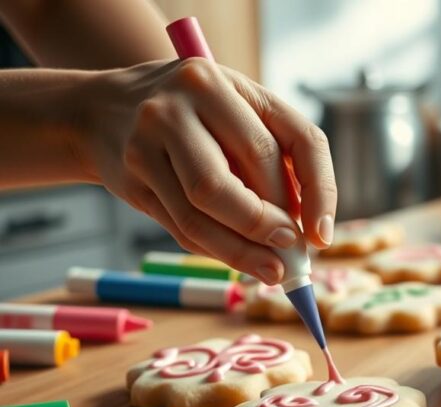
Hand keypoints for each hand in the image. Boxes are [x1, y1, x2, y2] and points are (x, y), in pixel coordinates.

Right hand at [74, 58, 336, 283]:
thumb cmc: (189, 117)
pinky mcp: (131, 174)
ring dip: (248, 247)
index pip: (297, 138)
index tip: (322, 236)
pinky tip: (239, 259)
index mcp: (227, 82)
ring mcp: (150, 137)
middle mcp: (185, 102)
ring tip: (272, 270)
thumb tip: (307, 232)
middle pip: (254, 166)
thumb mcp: (234, 112)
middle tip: (294, 251)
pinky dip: (217, 249)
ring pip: (211, 204)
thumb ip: (274, 158)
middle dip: (279, 218)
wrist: (98, 112)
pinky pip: (183, 225)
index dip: (319, 191)